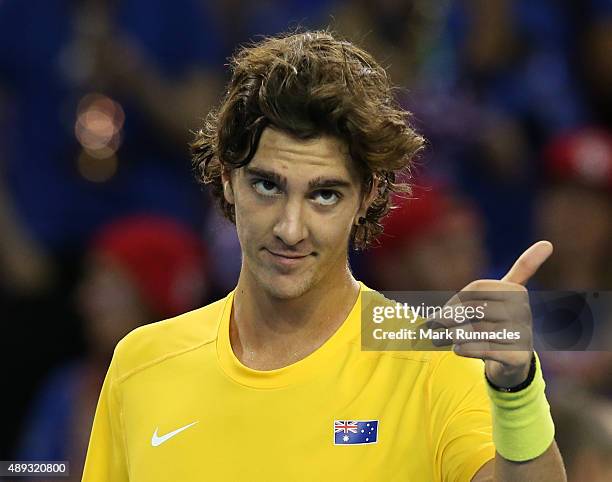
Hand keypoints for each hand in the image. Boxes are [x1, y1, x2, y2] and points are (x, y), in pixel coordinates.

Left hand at [429, 241, 552, 387]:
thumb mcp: (496, 297)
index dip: (456, 299)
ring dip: (454, 335)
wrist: (509, 362)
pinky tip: (458, 348)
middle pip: (475, 309)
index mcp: (517, 291)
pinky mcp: (518, 357)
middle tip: (435, 325)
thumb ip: (503, 276)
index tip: (446, 310)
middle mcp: (524, 311)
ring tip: (447, 337)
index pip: (477, 289)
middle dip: (450, 318)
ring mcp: (523, 334)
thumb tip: (547, 244)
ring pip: (477, 330)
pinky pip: (482, 349)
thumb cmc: (495, 321)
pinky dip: (464, 349)